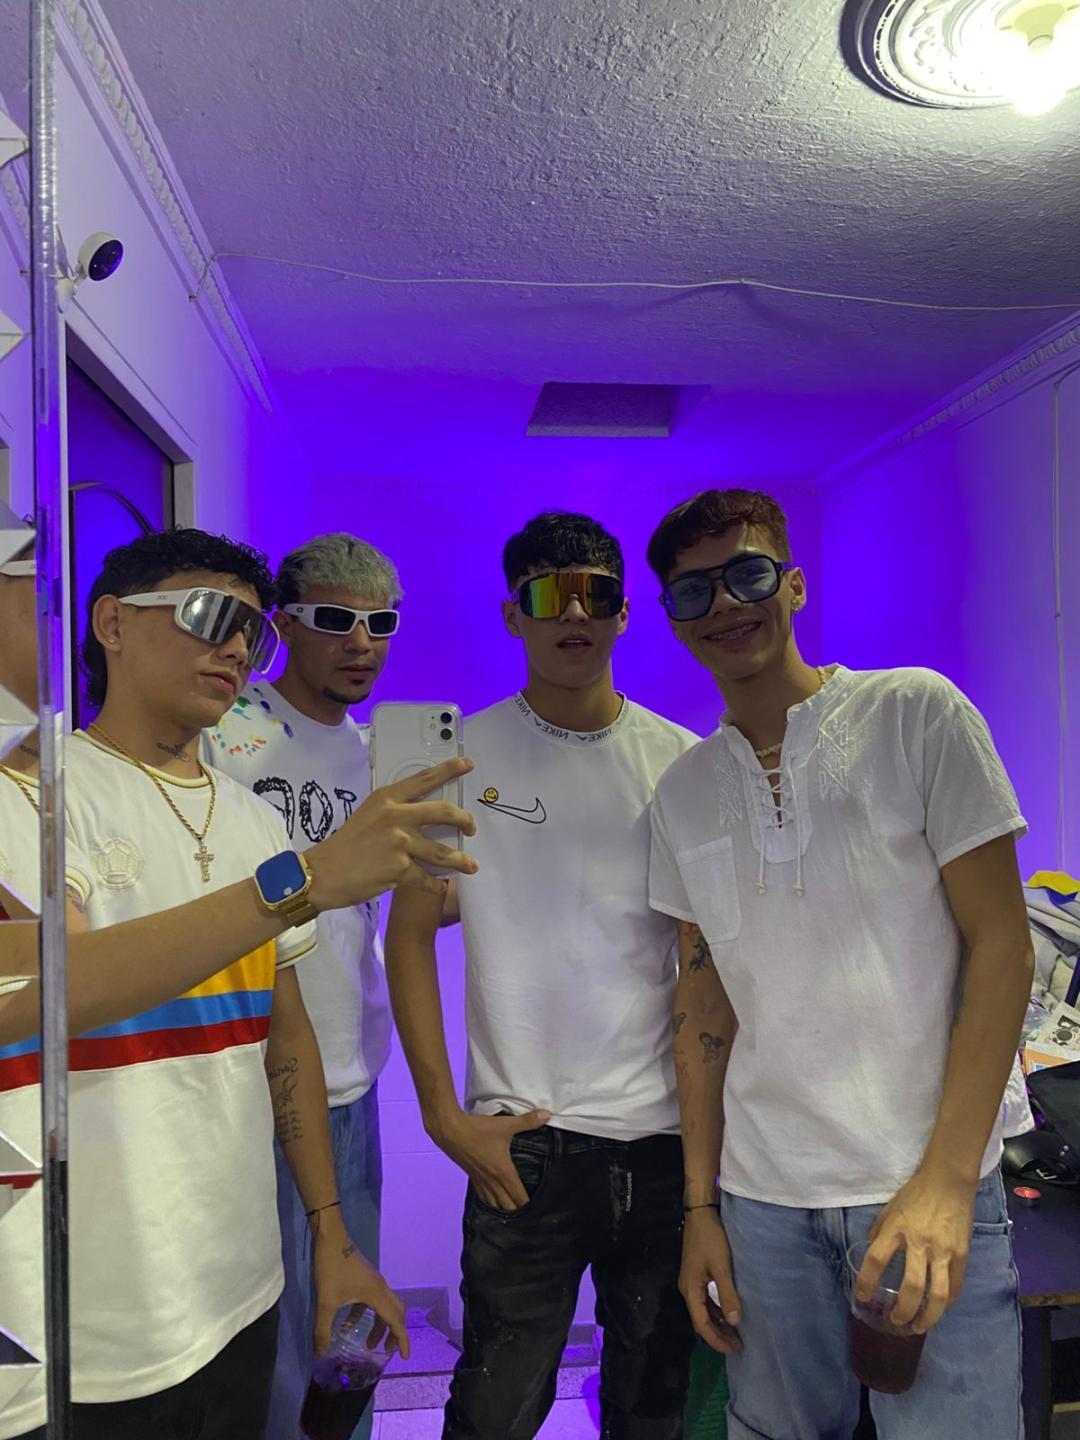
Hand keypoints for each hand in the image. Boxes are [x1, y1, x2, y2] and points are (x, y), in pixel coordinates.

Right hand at [308, 758, 478, 905]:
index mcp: (387, 799)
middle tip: (471, 828)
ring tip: (471, 865)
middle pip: (444, 812)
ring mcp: (400, 843)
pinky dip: (436, 884)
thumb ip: (394, 812)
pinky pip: (428, 878)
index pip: (424, 779)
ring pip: (444, 852)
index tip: (468, 764)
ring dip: (462, 860)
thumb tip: (422, 818)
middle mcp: (396, 816)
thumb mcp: (368, 815)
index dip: (449, 769)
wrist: (323, 873)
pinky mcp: (400, 869)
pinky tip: (439, 886)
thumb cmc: (345, 845)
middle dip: (465, 820)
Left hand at [312, 1219, 409, 1358]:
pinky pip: (372, 1300)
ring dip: (380, 1325)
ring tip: (368, 1343)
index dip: (402, 1340)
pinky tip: (348, 1324)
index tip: (405, 1358)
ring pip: (385, 1306)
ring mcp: (373, 1281)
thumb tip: (321, 1354)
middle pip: (396, 1313)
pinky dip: (366, 1314)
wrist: (330, 1237)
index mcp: (377, 1294)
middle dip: (394, 1333)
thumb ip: (323, 1330)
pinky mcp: (365, 1277)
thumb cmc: (332, 1268)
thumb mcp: (325, 1302)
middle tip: (388, 1351)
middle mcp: (381, 1288)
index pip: (395, 1321)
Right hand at [432, 1108, 550, 1210]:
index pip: (519, 1197)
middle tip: (528, 1215)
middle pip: (507, 1207)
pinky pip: (483, 1196)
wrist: (450, 1131)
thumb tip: (547, 1114)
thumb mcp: (506, 1124)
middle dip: (518, 1212)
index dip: (528, 1206)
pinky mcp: (471, 1177)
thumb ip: (528, 1121)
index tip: (538, 1211)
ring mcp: (480, 1181)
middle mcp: (492, 1182)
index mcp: (503, 1172)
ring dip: (503, 1210)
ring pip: (494, 1204)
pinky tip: (493, 1202)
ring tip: (512, 1215)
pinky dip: (490, 1202)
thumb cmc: (479, 1129)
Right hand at [679, 1208, 742, 1353]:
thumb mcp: (721, 1268)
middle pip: (701, 1320)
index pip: (702, 1324)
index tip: (734, 1349)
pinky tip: (728, 1312)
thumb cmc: (711, 1240)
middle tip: (738, 1346)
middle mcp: (688, 1289)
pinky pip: (706, 1300)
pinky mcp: (697, 1274)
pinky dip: (717, 1310)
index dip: (717, 1340)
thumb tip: (735, 1323)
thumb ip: (728, 1295)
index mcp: (691, 1290)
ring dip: (718, 1323)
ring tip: (736, 1333)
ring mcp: (692, 1281)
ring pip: (704, 1311)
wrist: (701, 1213)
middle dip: (718, 1335)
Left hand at [855, 1165, 976, 1333]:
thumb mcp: (890, 1208)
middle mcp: (919, 1242)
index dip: (867, 1282)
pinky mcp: (961, 1254)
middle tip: (895, 1322)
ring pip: (937, 1295)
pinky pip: (954, 1286)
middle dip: (902, 1311)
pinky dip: (946, 1303)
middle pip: (911, 1287)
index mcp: (896, 1229)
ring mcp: (943, 1250)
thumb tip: (870, 1250)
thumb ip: (879, 1230)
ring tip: (918, 1326)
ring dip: (927, 1317)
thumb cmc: (915, 1193)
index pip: (876, 1260)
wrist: (949, 1181)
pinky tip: (938, 1310)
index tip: (863, 1296)